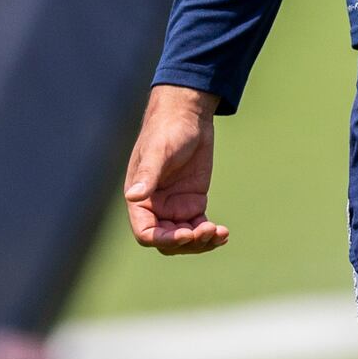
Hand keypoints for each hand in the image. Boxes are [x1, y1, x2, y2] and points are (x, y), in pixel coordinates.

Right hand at [124, 85, 228, 254]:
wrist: (188, 116)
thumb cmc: (167, 129)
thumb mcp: (158, 151)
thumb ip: (147, 175)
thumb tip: (133, 197)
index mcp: (140, 200)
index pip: (146, 232)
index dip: (164, 239)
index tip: (186, 234)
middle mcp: (155, 208)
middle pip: (167, 241)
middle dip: (187, 243)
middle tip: (208, 231)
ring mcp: (175, 207)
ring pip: (185, 239)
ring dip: (201, 242)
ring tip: (220, 234)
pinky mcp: (193, 203)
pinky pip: (199, 227)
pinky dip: (210, 235)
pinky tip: (224, 234)